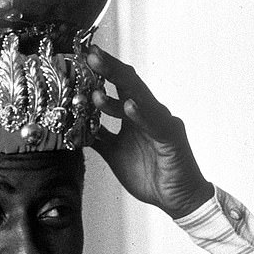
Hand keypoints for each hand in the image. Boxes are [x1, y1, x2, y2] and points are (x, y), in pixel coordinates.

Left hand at [86, 46, 212, 218]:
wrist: (177, 199)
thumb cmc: (150, 174)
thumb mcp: (114, 154)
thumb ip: (98, 137)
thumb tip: (76, 126)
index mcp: (136, 115)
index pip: (119, 86)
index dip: (103, 71)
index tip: (84, 56)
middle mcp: (149, 113)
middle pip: (128, 83)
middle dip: (108, 67)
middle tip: (90, 54)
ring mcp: (161, 122)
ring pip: (139, 98)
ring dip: (117, 85)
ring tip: (98, 71)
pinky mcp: (170, 138)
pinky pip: (154, 123)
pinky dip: (140, 114)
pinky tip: (129, 105)